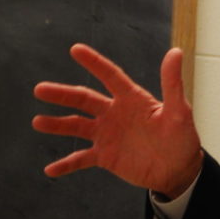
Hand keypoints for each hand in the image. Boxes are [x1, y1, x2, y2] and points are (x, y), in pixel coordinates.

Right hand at [32, 44, 202, 198]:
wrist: (179, 169)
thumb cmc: (182, 137)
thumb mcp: (179, 111)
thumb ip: (173, 83)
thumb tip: (175, 51)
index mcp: (132, 99)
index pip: (110, 76)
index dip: (94, 63)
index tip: (75, 49)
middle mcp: (115, 113)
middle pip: (84, 99)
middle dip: (62, 94)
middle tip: (40, 89)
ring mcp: (108, 135)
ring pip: (77, 126)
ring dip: (58, 125)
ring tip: (38, 122)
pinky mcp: (105, 157)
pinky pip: (81, 159)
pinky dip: (66, 164)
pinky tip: (50, 169)